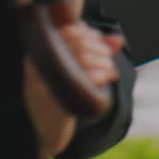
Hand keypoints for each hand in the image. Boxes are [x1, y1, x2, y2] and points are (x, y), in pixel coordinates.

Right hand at [22, 22, 125, 158]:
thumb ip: (95, 51)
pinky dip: (100, 75)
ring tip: (110, 69)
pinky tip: (106, 79)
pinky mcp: (57, 102)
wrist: (45, 127)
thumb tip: (119, 40)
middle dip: (99, 47)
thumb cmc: (60, 92)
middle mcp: (39, 65)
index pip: (68, 31)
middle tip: (108, 57)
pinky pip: (84, 81)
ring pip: (83, 59)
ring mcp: (46, 84)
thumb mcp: (73, 68)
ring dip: (103, 62)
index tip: (100, 42)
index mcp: (40, 53)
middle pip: (77, 44)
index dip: (89, 33)